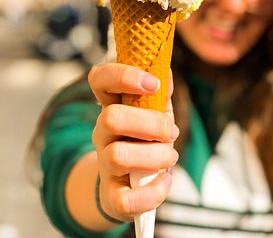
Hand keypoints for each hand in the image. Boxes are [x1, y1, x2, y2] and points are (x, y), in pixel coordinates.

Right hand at [89, 63, 178, 222]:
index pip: (99, 79)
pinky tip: (165, 181)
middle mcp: (103, 133)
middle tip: (172, 132)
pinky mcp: (112, 196)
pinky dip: (153, 191)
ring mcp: (104, 164)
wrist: (130, 182)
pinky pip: (125, 200)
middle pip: (110, 118)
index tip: (153, 85)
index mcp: (113, 106)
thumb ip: (161, 95)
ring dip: (157, 156)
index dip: (123, 76)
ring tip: (170, 156)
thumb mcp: (156, 113)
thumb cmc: (146, 141)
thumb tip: (167, 73)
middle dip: (152, 124)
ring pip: (118, 156)